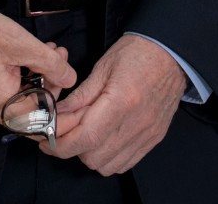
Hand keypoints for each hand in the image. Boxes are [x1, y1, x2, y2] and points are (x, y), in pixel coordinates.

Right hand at [0, 1, 75, 125]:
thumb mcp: (20, 43)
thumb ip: (50, 63)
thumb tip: (70, 78)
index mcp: (2, 105)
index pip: (42, 120)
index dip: (61, 104)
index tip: (71, 84)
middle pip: (33, 109)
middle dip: (52, 83)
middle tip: (59, 55)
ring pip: (22, 97)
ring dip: (39, 76)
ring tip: (48, 49)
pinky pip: (9, 90)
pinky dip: (24, 74)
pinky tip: (29, 53)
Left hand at [41, 34, 185, 175]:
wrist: (171, 52)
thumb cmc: (137, 52)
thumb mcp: (103, 67)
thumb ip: (80, 96)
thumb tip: (58, 116)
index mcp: (122, 100)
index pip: (86, 137)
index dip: (61, 144)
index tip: (46, 139)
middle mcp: (137, 123)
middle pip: (94, 157)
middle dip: (72, 148)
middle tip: (64, 131)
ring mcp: (148, 134)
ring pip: (108, 166)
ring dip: (90, 155)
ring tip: (85, 133)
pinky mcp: (154, 139)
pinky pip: (126, 163)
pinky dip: (109, 157)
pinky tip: (104, 139)